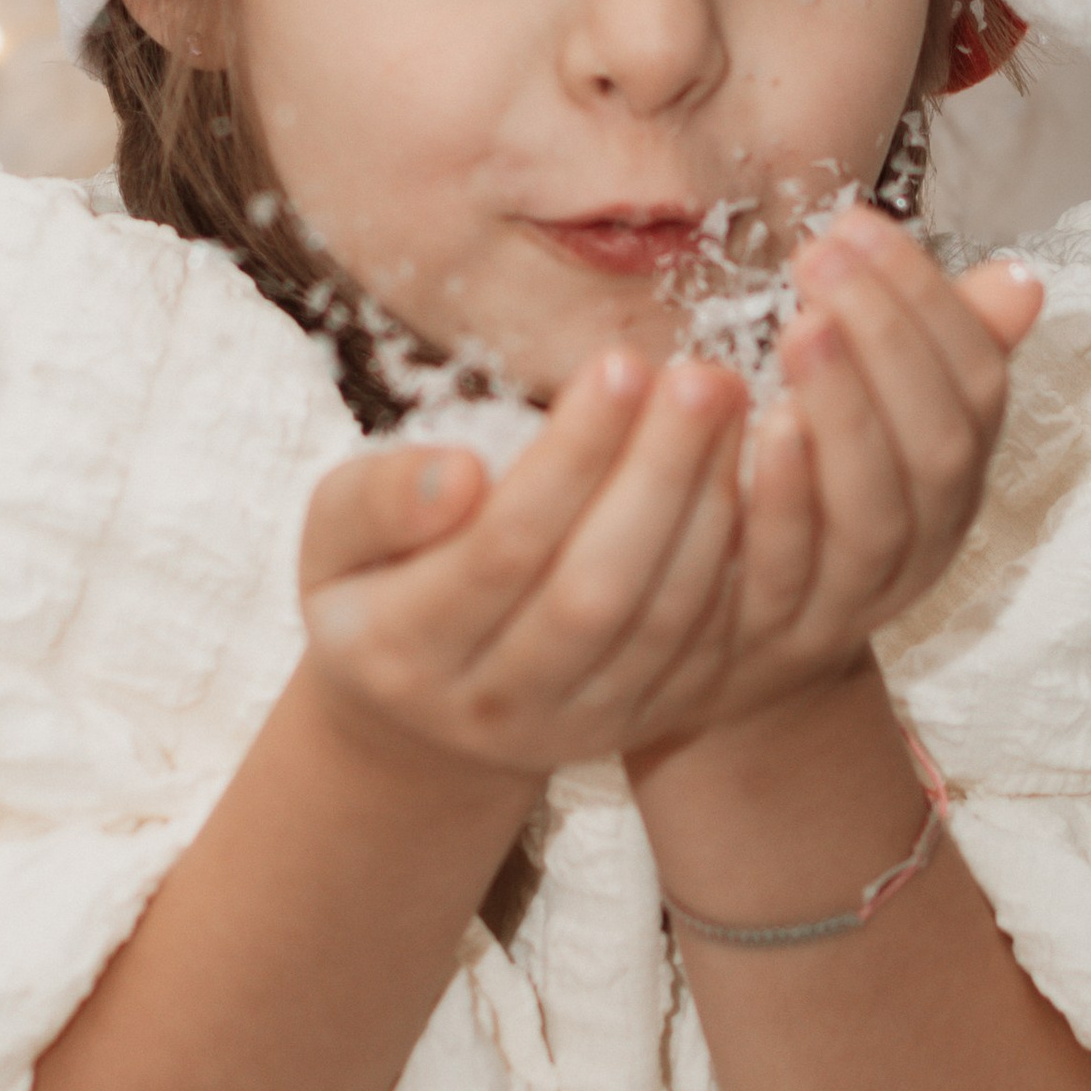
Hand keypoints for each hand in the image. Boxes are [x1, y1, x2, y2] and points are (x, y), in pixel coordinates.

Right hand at [297, 345, 755, 784]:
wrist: (417, 716)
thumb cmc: (375, 587)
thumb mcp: (333, 537)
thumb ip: (377, 500)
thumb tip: (461, 475)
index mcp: (402, 650)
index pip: (502, 548)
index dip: (569, 459)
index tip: (620, 364)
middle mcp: (491, 704)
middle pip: (594, 591)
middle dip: (657, 477)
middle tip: (702, 377)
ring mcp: (572, 726)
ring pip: (662, 622)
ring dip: (712, 508)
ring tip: (733, 406)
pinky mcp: (637, 725)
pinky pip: (704, 646)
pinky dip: (739, 560)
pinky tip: (758, 475)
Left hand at [652, 202, 1038, 743]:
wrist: (741, 652)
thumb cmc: (810, 502)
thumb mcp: (879, 423)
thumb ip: (935, 351)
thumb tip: (1021, 280)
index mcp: (955, 474)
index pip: (976, 382)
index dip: (928, 301)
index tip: (856, 224)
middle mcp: (926, 538)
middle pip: (936, 443)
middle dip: (888, 339)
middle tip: (818, 257)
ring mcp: (861, 593)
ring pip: (877, 507)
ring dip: (846, 408)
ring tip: (798, 324)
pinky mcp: (785, 627)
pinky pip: (798, 562)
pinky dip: (785, 490)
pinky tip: (757, 421)